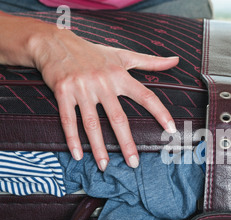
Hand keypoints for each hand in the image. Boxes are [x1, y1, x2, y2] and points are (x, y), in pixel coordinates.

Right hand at [32, 29, 178, 170]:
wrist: (55, 42)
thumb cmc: (93, 53)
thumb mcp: (123, 55)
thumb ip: (150, 62)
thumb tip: (176, 61)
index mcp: (120, 75)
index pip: (145, 96)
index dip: (160, 112)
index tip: (171, 129)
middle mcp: (102, 82)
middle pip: (117, 118)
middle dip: (126, 143)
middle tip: (134, 163)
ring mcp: (82, 88)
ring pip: (92, 123)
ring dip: (98, 147)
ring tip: (105, 166)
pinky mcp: (63, 92)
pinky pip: (68, 120)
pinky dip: (72, 139)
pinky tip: (78, 155)